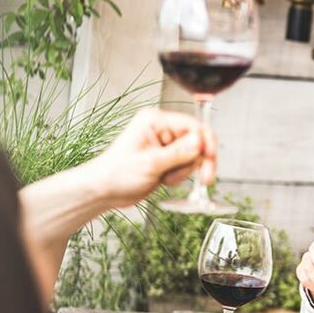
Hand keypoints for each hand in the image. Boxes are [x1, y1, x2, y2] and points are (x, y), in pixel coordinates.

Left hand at [86, 108, 216, 208]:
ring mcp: (165, 145)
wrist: (104, 191)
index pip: (193, 125)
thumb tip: (200, 142)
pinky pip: (186, 165)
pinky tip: (165, 181)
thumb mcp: (151, 163)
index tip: (210, 159)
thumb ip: (178, 152)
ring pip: (194, 155)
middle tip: (205, 179)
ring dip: (185, 171)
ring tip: (167, 179)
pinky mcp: (167, 159)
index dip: (205, 142)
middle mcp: (162, 130)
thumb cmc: (117, 173)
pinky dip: (181, 176)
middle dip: (198, 161)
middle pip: (197, 141)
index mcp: (156, 121)